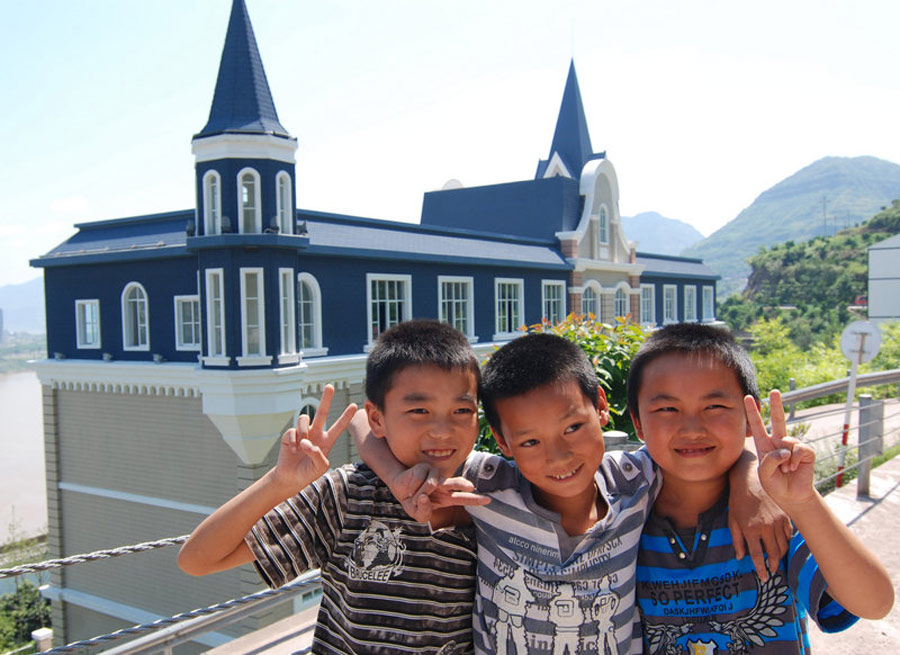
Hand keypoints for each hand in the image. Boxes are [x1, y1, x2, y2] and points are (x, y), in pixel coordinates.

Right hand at [273, 384, 356, 491]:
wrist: (291, 477)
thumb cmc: (308, 472)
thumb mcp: (319, 467)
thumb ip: (318, 455)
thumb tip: (307, 443)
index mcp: (327, 441)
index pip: (339, 426)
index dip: (346, 417)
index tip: (355, 406)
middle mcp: (316, 433)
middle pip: (322, 412)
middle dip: (326, 399)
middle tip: (330, 386)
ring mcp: (303, 433)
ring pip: (305, 419)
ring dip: (303, 432)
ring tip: (301, 448)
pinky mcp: (290, 435)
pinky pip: (292, 430)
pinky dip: (293, 441)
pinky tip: (293, 451)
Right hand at [391, 467, 488, 522]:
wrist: (400, 488)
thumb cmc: (413, 501)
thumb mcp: (418, 514)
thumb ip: (423, 513)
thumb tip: (425, 498)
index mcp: (446, 498)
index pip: (464, 499)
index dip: (476, 500)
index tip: (489, 500)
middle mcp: (444, 486)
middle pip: (457, 483)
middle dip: (463, 484)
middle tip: (471, 486)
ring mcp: (436, 476)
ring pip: (434, 483)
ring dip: (421, 492)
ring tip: (414, 496)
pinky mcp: (426, 468)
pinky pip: (421, 478)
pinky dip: (414, 485)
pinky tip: (411, 487)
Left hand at [727, 477, 791, 580]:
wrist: (750, 480)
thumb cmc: (738, 501)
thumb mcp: (733, 521)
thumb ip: (737, 541)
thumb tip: (740, 557)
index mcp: (751, 530)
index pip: (758, 556)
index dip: (762, 570)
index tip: (764, 578)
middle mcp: (766, 527)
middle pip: (775, 554)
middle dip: (774, 565)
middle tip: (772, 571)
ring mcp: (777, 521)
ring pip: (784, 546)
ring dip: (781, 556)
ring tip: (777, 560)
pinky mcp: (785, 516)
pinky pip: (789, 534)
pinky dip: (787, 542)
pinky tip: (782, 545)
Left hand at [744, 391, 816, 509]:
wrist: (791, 496)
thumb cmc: (775, 484)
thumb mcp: (765, 473)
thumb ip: (770, 460)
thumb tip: (785, 449)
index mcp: (765, 445)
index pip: (757, 426)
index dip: (752, 412)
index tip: (747, 397)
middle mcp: (779, 442)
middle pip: (778, 420)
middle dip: (777, 405)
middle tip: (775, 391)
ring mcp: (793, 446)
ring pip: (788, 441)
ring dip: (785, 459)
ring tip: (786, 469)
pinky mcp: (806, 452)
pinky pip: (800, 449)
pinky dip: (795, 459)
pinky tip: (794, 468)